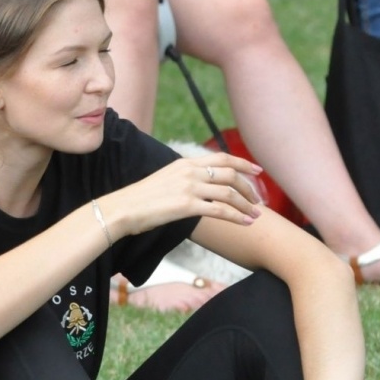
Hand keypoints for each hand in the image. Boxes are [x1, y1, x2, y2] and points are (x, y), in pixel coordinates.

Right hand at [111, 152, 263, 235]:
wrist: (121, 209)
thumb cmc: (139, 200)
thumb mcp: (164, 181)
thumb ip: (183, 180)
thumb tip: (198, 189)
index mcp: (184, 163)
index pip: (222, 157)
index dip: (244, 162)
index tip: (258, 171)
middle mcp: (189, 171)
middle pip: (230, 174)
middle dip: (249, 188)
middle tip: (258, 200)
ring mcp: (189, 188)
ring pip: (229, 193)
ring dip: (247, 204)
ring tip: (256, 215)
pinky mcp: (186, 206)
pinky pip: (220, 210)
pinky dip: (237, 216)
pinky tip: (246, 223)